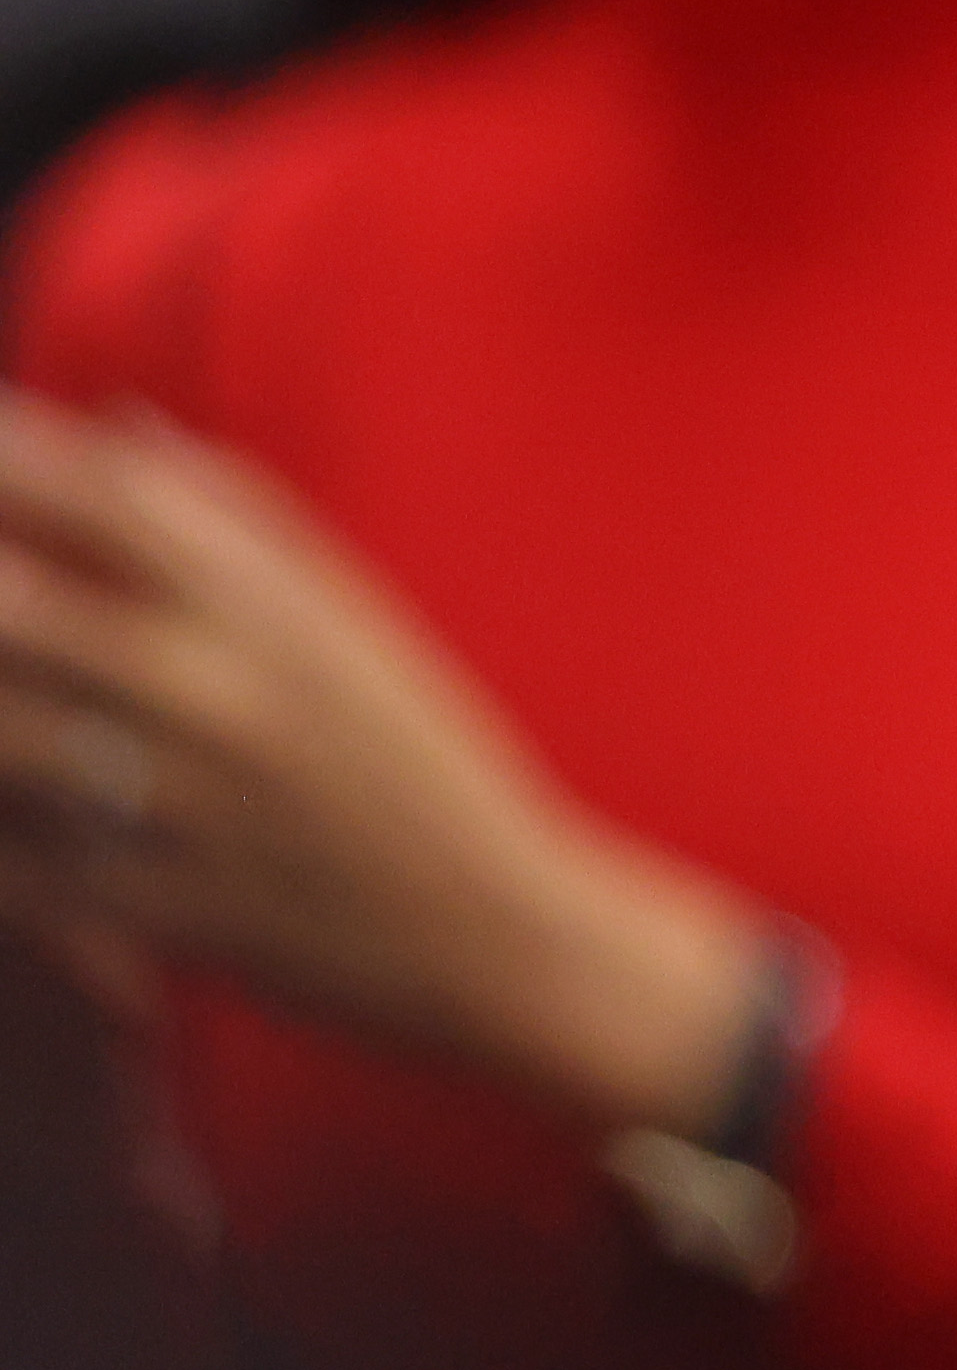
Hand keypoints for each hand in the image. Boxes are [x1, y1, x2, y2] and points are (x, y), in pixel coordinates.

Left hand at [0, 396, 756, 1132]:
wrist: (494, 939)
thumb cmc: (420, 770)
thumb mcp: (357, 626)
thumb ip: (239, 525)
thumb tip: (120, 429)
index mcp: (273, 612)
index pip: (101, 494)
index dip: (11, 458)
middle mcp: (215, 694)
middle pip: (8, 605)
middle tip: (1, 603)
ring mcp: (168, 806)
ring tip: (27, 705)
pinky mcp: (133, 906)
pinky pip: (9, 852)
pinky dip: (8, 830)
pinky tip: (30, 813)